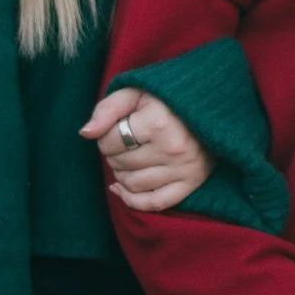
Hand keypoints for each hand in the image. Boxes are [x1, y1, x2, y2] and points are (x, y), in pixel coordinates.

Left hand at [81, 86, 213, 211]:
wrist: (209, 104)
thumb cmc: (166, 97)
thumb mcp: (135, 92)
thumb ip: (107, 109)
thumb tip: (85, 133)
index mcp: (157, 123)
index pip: (109, 142)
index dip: (104, 136)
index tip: (116, 127)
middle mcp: (172, 149)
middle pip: (120, 164)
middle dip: (113, 154)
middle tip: (123, 140)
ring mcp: (184, 168)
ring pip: (133, 184)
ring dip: (121, 173)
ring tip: (128, 157)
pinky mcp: (192, 182)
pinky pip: (155, 203)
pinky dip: (133, 200)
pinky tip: (121, 188)